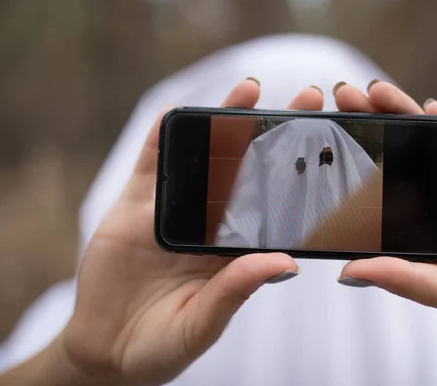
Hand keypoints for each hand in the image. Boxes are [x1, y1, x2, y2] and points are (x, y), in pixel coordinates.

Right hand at [58, 80, 324, 384]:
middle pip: (247, 168)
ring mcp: (173, 209)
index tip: (328, 145)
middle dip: (276, 133)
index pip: (274, 203)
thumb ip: (235, 291)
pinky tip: (178, 110)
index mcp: (235, 249)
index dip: (300, 174)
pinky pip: (151, 164)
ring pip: (203, 157)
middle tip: (309, 97)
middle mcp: (210, 222)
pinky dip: (161, 137)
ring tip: (252, 88)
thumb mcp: (200, 323)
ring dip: (225, 121)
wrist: (107, 349)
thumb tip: (284, 262)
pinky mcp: (135, 206)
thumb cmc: (162, 344)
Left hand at [334, 81, 436, 376]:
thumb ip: (412, 281)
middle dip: (376, 130)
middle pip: (407, 162)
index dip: (357, 173)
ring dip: (409, 117)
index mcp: (433, 240)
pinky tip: (433, 107)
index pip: (387, 200)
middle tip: (343, 98)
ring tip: (375, 91)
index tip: (325, 149)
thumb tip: (350, 271)